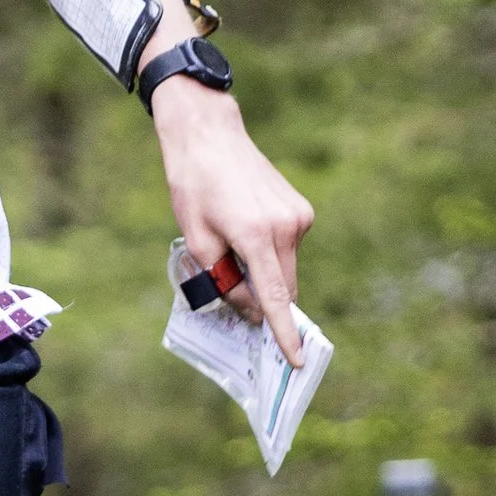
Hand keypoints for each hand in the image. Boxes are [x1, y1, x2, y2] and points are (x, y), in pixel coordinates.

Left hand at [149, 80, 313, 364]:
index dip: (284, 333)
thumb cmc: (194, 186)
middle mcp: (286, 227)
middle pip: (284, 288)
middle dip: (264, 299)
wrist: (210, 135)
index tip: (296, 360)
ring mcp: (298, 216)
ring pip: (286, 268)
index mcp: (257, 236)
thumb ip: (224, 280)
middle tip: (232, 287)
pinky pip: (288, 247)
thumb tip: (250, 309)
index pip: (276, 297)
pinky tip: (245, 226)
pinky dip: (270, 251)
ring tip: (231, 240)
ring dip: (264, 271)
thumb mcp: (197, 239)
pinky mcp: (301, 209)